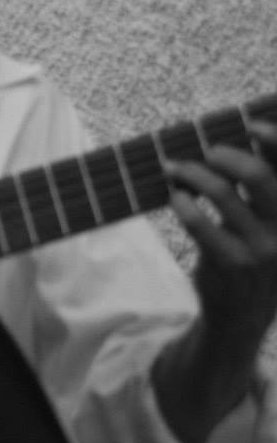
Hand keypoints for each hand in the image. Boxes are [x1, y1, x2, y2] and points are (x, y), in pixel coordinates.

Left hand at [167, 120, 276, 345]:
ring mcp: (261, 249)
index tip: (250, 126)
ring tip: (175, 170)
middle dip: (225, 155)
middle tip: (204, 153)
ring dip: (191, 174)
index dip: (276, 142)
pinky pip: (199, 222)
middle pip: (258, 175)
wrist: (242, 316)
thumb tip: (238, 145)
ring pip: (222, 193)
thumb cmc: (254, 257)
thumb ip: (261, 193)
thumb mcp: (270, 227)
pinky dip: (181, 202)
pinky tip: (175, 198)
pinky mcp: (231, 263)